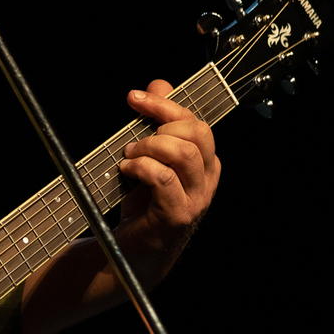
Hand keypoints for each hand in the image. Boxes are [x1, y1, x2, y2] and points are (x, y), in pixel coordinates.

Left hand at [115, 79, 220, 274]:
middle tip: (134, 139)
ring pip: (184, 154)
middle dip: (160, 125)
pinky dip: (141, 167)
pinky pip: (164, 179)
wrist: (133, 249)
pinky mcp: (178, 214)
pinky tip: (126, 170)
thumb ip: (157, 121)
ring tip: (130, 154)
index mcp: (205, 162)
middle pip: (197, 133)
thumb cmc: (143, 203)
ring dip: (150, 147)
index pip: (196, 122)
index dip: (164, 105)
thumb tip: (160, 84)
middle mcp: (207, 179)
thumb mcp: (149, 156)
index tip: (134, 98)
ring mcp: (196, 198)